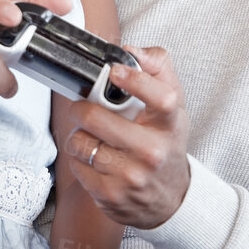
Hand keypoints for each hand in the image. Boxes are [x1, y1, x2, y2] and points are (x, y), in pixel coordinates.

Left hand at [62, 45, 191, 228]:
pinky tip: (95, 159)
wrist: (170, 199)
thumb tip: (129, 49)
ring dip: (79, 136)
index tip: (114, 70)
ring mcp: (131, 176)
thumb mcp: (172, 108)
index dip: (135, 80)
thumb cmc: (165, 144)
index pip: (161, 98)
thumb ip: (157, 69)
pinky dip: (78, 158)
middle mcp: (153, 152)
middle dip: (82, 109)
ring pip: (80, 141)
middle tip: (84, 108)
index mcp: (170, 124)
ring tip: (93, 137)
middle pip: (97, 118)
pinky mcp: (110, 195)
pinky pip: (75, 165)